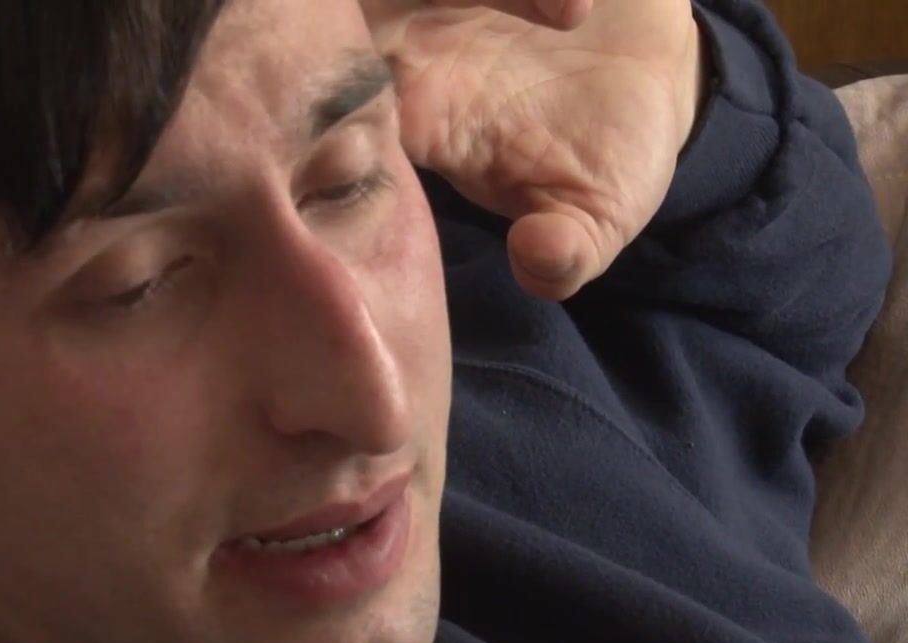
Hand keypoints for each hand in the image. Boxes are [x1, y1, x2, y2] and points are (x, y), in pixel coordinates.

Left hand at [363, 0, 705, 299]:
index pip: (336, 110)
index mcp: (416, 115)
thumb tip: (539, 260)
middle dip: (378, 17)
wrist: (663, 75)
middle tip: (513, 25)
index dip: (345, 104)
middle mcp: (411, 43)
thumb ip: (565, 253)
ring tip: (576, 14)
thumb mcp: (596, 215)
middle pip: (350, 17)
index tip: (413, 108)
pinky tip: (584, 3)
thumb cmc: (605, 154)